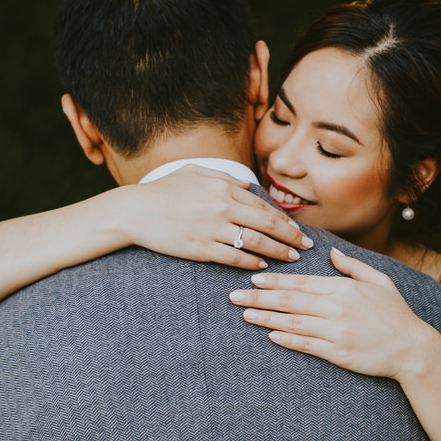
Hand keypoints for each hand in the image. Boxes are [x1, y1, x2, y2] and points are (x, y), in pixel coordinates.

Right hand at [116, 165, 312, 269]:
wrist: (134, 211)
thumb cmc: (163, 190)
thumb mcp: (194, 172)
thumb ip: (225, 178)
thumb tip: (249, 187)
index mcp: (223, 187)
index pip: (263, 206)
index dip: (284, 220)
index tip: (297, 229)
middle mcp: (221, 207)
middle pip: (267, 225)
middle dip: (291, 237)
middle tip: (305, 247)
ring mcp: (212, 229)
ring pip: (255, 243)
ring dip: (277, 252)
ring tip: (291, 259)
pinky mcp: (200, 248)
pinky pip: (234, 258)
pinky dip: (251, 264)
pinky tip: (261, 267)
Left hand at [229, 247, 440, 380]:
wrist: (413, 349)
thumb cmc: (396, 314)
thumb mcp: (380, 281)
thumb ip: (353, 266)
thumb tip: (331, 252)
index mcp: (344, 288)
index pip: (302, 281)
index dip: (275, 280)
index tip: (254, 279)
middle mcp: (337, 307)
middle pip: (290, 300)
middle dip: (259, 297)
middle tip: (234, 296)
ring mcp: (336, 331)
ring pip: (293, 322)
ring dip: (266, 318)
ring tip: (245, 314)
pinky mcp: (338, 353)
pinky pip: (307, 344)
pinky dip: (287, 339)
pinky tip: (270, 336)